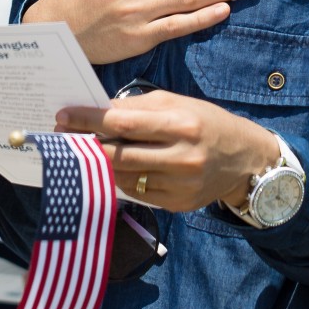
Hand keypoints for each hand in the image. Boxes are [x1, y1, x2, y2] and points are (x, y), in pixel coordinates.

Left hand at [56, 90, 279, 212]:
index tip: (64, 116)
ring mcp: (179, 185)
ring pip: (124, 177)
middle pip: (119, 154)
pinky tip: (111, 169)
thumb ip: (138, 107)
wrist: (244, 159)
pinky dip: (120, 180)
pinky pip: (137, 193)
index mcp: (180, 124)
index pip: (123, 123)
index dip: (89, 120)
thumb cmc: (206, 123)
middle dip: (86, 144)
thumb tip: (98, 110)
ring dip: (99, 164)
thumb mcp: (177, 104)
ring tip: (82, 152)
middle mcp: (181, 157)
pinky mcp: (177, 205)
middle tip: (63, 136)